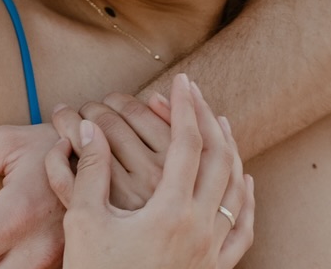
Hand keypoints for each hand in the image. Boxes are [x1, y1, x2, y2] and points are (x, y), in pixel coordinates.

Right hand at [45, 74, 254, 268]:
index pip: (188, 143)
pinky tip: (243, 180)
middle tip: (194, 92)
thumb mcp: (84, 222)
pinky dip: (246, 196)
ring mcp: (214, 251)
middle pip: (219, 157)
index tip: (181, 80)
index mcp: (172, 211)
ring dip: (230, 149)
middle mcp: (202, 228)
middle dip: (207, 118)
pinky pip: (244, 227)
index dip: (185, 106)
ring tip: (219, 123)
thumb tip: (88, 129)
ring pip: (236, 187)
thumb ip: (90, 171)